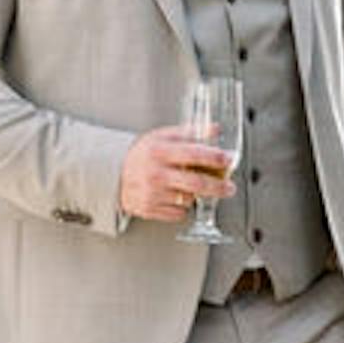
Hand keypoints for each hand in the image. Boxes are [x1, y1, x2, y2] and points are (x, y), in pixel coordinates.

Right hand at [119, 124, 235, 224]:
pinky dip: (183, 207)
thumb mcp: (162, 136)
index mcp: (160, 151)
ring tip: (190, 186)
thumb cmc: (143, 155)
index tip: (228, 160)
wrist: (114, 174)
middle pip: (197, 183)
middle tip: (229, 187)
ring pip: (189, 199)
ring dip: (196, 195)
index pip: (193, 154)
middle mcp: (156, 173)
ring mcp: (153, 194)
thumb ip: (190, 133)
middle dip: (218, 187)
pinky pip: (179, 213)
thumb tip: (215, 129)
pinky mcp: (150, 209)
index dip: (214, 157)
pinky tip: (176, 196)